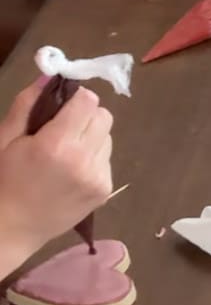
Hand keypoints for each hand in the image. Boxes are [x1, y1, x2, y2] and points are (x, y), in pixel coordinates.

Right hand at [0, 83, 113, 277]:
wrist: (10, 229)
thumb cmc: (3, 180)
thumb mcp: (6, 139)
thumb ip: (28, 104)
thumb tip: (51, 75)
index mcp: (57, 145)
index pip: (88, 101)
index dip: (75, 98)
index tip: (61, 106)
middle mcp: (84, 160)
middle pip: (103, 115)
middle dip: (85, 114)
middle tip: (63, 127)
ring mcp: (98, 177)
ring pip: (108, 136)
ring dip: (91, 136)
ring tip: (66, 152)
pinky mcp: (104, 191)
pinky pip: (107, 158)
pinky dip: (93, 157)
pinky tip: (71, 170)